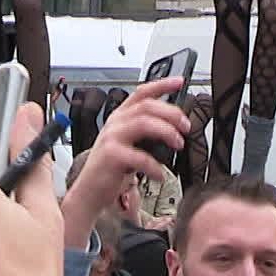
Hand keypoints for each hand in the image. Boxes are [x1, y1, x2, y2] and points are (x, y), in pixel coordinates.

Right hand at [62, 78, 188, 247]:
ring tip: (178, 144)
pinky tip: (160, 175)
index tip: (179, 82)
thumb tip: (173, 127)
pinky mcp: (111, 155)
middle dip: (171, 113)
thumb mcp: (127, 145)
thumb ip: (143, 132)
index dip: (162, 85)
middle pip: (147, 106)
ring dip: (166, 132)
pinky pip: (139, 156)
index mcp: (120, 117)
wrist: (89, 192)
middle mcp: (115, 123)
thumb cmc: (110, 170)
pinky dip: (154, 166)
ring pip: (144, 123)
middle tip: (186, 126)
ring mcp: (111, 138)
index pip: (141, 93)